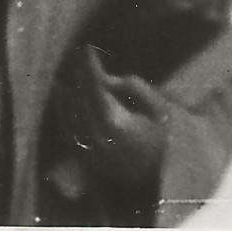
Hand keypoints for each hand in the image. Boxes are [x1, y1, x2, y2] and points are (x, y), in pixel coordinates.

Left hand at [64, 45, 170, 191]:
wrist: (167, 181)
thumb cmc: (169, 142)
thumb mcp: (161, 110)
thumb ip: (135, 89)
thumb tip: (108, 79)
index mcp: (118, 124)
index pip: (97, 88)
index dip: (90, 67)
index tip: (87, 49)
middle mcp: (99, 139)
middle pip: (82, 101)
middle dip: (79, 77)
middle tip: (77, 56)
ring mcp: (92, 153)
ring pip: (72, 119)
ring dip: (66, 97)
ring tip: (62, 80)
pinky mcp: (91, 163)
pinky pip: (72, 136)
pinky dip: (66, 118)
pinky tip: (64, 107)